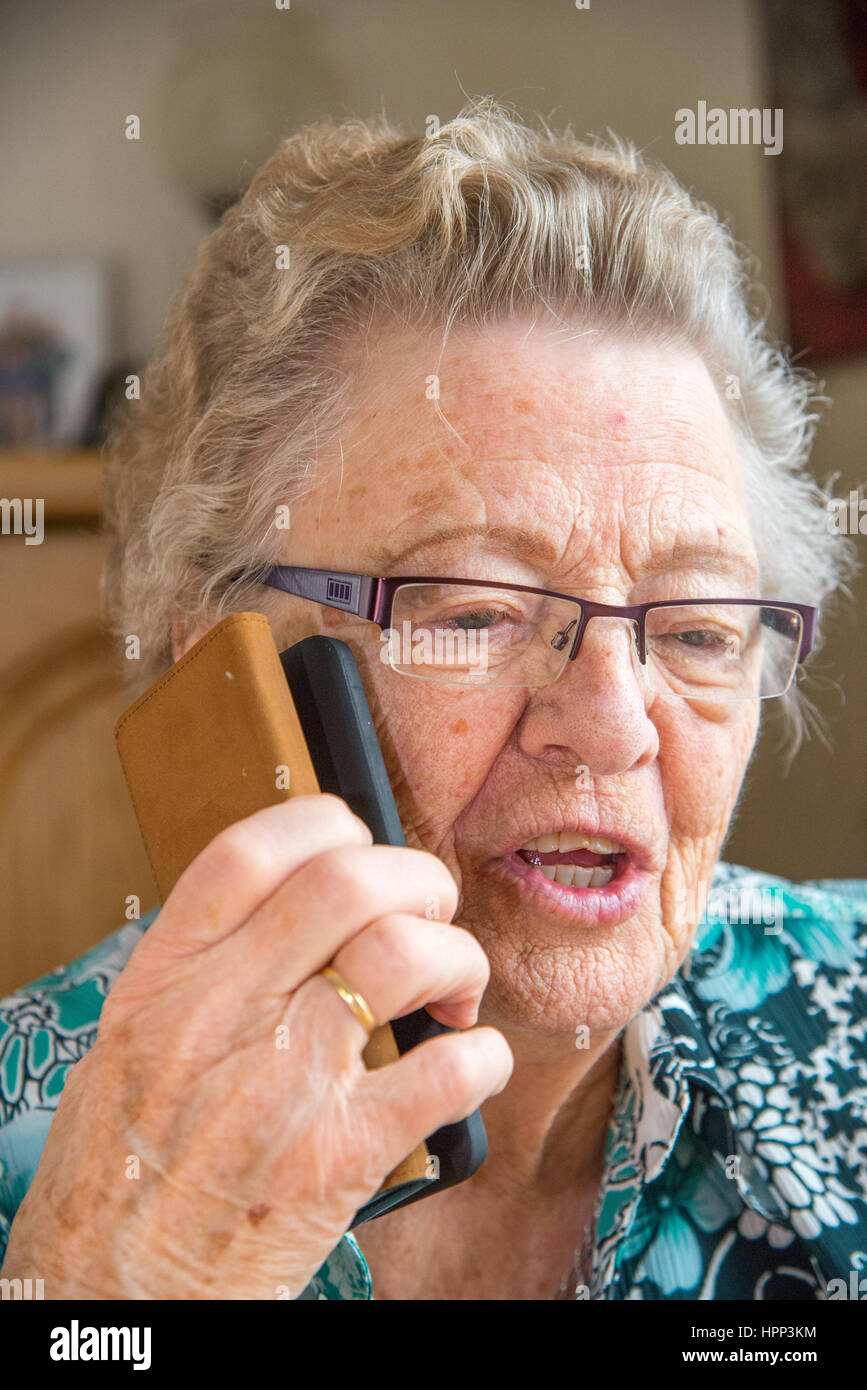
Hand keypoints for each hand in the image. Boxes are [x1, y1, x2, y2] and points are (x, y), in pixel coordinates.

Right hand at [1, 795, 511, 1297]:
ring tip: (453, 991)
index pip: (251, 852)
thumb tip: (307, 904)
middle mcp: (221, 1016)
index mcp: (166, 981)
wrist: (116, 1290)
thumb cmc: (125, 1166)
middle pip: (347, 883)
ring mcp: (283, 1084)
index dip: (324, 822)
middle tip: (430, 910)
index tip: (357, 839)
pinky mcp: (338, 1158)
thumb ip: (210, 967)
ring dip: (456, 959)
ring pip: (404, 955)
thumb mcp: (136, 1039)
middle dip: (416, 880)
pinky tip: (469, 1062)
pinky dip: (482, 1057)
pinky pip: (447, 1072)